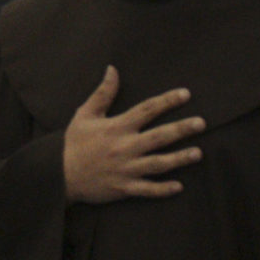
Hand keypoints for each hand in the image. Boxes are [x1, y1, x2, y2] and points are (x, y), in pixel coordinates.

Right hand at [64, 65, 205, 202]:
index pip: (147, 109)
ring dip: (180, 159)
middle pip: (159, 136)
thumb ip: (103, 93)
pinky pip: (147, 190)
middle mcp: (125, 147)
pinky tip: (179, 186)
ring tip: (198, 153)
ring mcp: (126, 169)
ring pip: (158, 164)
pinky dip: (163, 190)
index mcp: (117, 127)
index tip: (186, 94)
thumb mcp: (85, 114)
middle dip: (182, 129)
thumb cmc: (74, 143)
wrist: (58, 175)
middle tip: (201, 123)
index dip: (167, 101)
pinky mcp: (123, 188)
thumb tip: (113, 69)